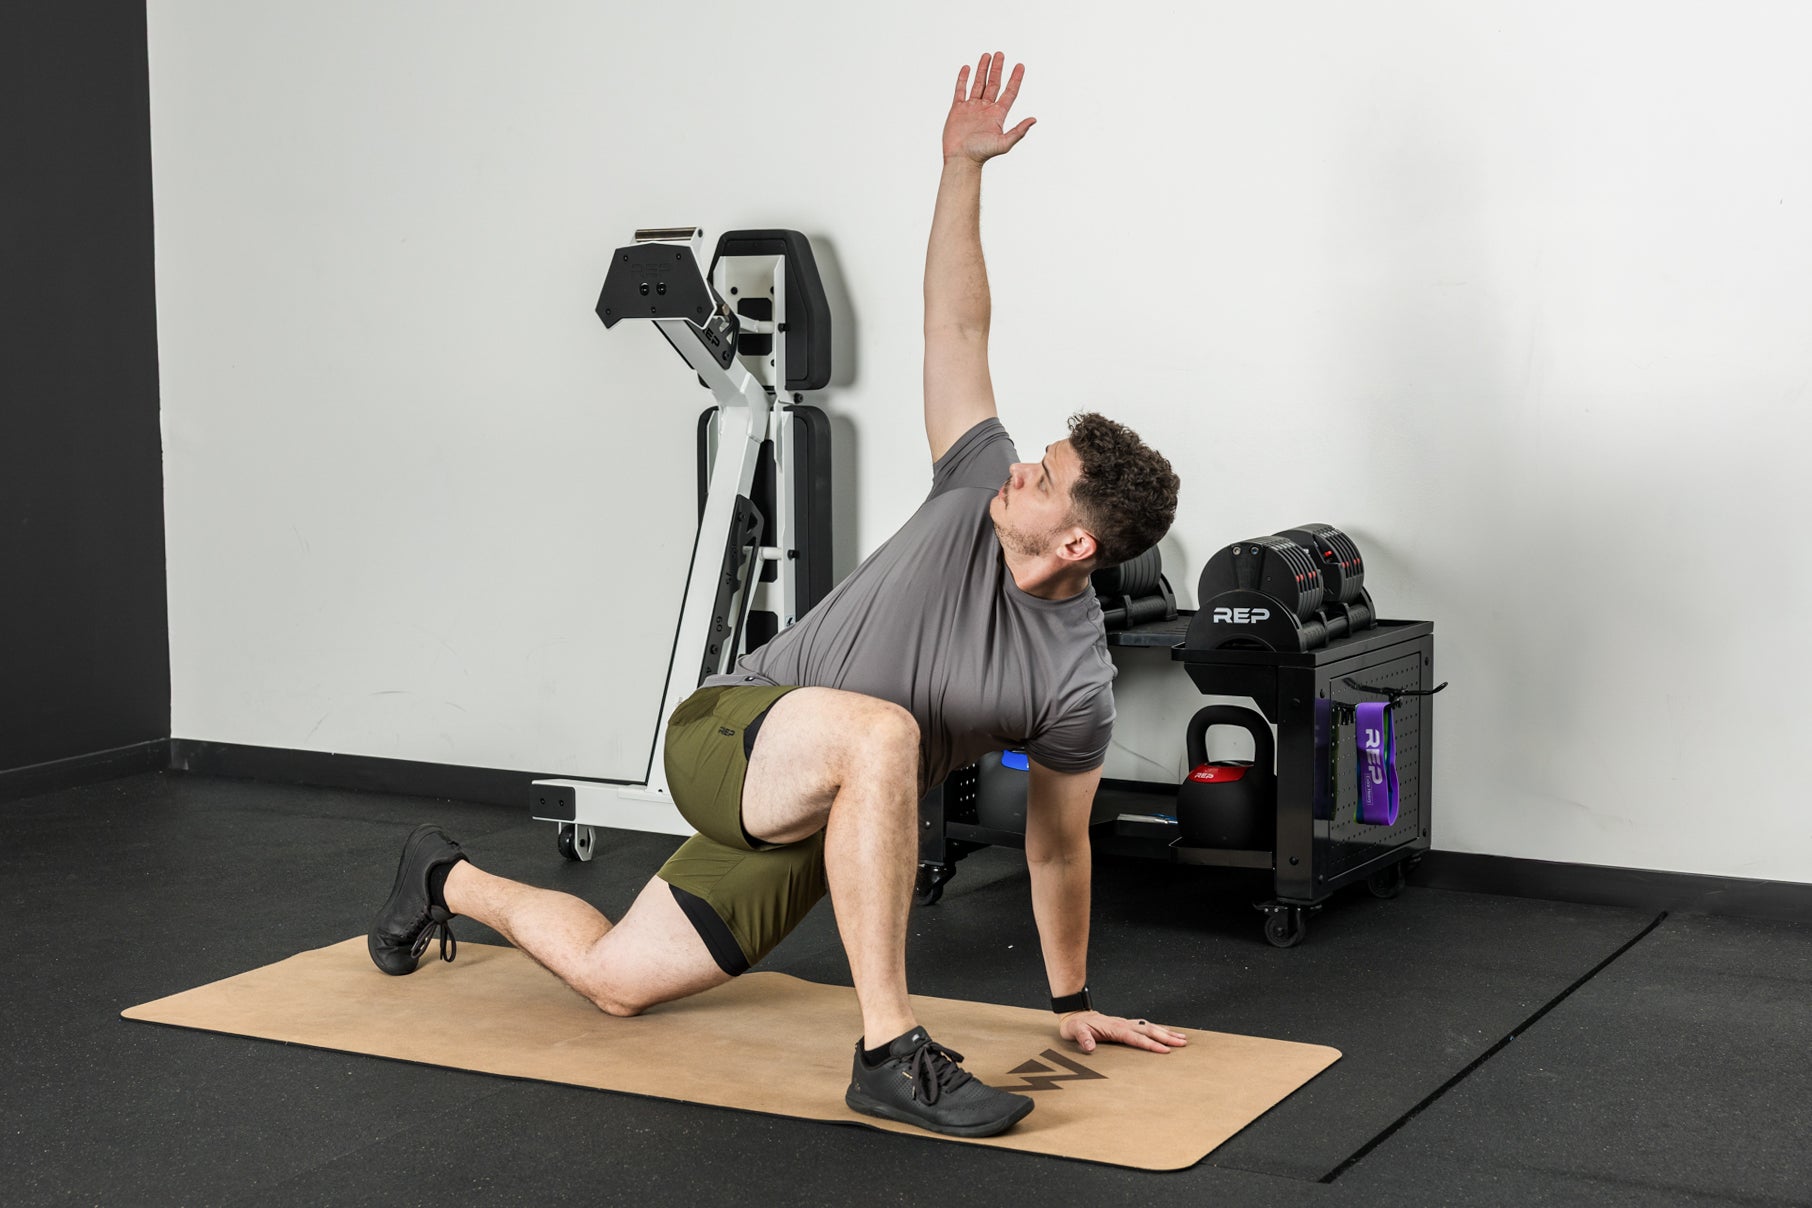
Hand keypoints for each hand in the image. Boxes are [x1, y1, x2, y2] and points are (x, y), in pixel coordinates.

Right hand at [942, 51, 1035, 162]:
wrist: (961, 159)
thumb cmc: (982, 154)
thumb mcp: (1003, 143)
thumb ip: (1019, 131)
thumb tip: (1034, 119)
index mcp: (997, 114)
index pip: (1009, 92)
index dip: (1015, 79)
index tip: (1020, 65)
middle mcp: (985, 109)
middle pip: (993, 84)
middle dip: (997, 69)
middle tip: (1001, 54)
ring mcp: (971, 108)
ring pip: (978, 84)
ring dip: (983, 70)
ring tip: (987, 55)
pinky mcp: (958, 109)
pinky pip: (961, 90)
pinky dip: (963, 79)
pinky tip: (967, 68)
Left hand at [1059, 1010, 1188, 1053]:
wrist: (1075, 1014)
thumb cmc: (1075, 1025)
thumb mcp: (1075, 1032)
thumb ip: (1083, 1039)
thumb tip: (1090, 1047)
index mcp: (1114, 1028)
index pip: (1136, 1037)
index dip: (1151, 1044)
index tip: (1165, 1050)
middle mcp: (1123, 1024)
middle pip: (1149, 1030)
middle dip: (1166, 1037)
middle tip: (1183, 1044)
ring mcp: (1126, 1023)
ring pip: (1150, 1027)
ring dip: (1166, 1033)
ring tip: (1182, 1039)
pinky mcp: (1126, 1025)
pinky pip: (1145, 1027)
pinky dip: (1158, 1030)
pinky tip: (1167, 1033)